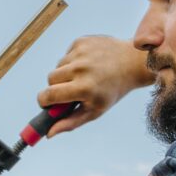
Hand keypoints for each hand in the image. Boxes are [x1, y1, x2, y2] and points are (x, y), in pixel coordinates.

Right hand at [36, 36, 152, 136]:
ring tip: (84, 76)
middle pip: (50, 79)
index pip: (49, 95)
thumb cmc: (112, 91)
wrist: (131, 63)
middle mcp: (81, 68)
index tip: (45, 103)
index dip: (43, 101)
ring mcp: (81, 52)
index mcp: (84, 88)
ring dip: (65, 73)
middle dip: (56, 87)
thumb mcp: (94, 110)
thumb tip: (49, 133)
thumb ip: (70, 122)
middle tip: (70, 90)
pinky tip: (89, 63)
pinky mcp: (81, 41)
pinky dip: (73, 61)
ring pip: (58, 66)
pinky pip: (66, 55)